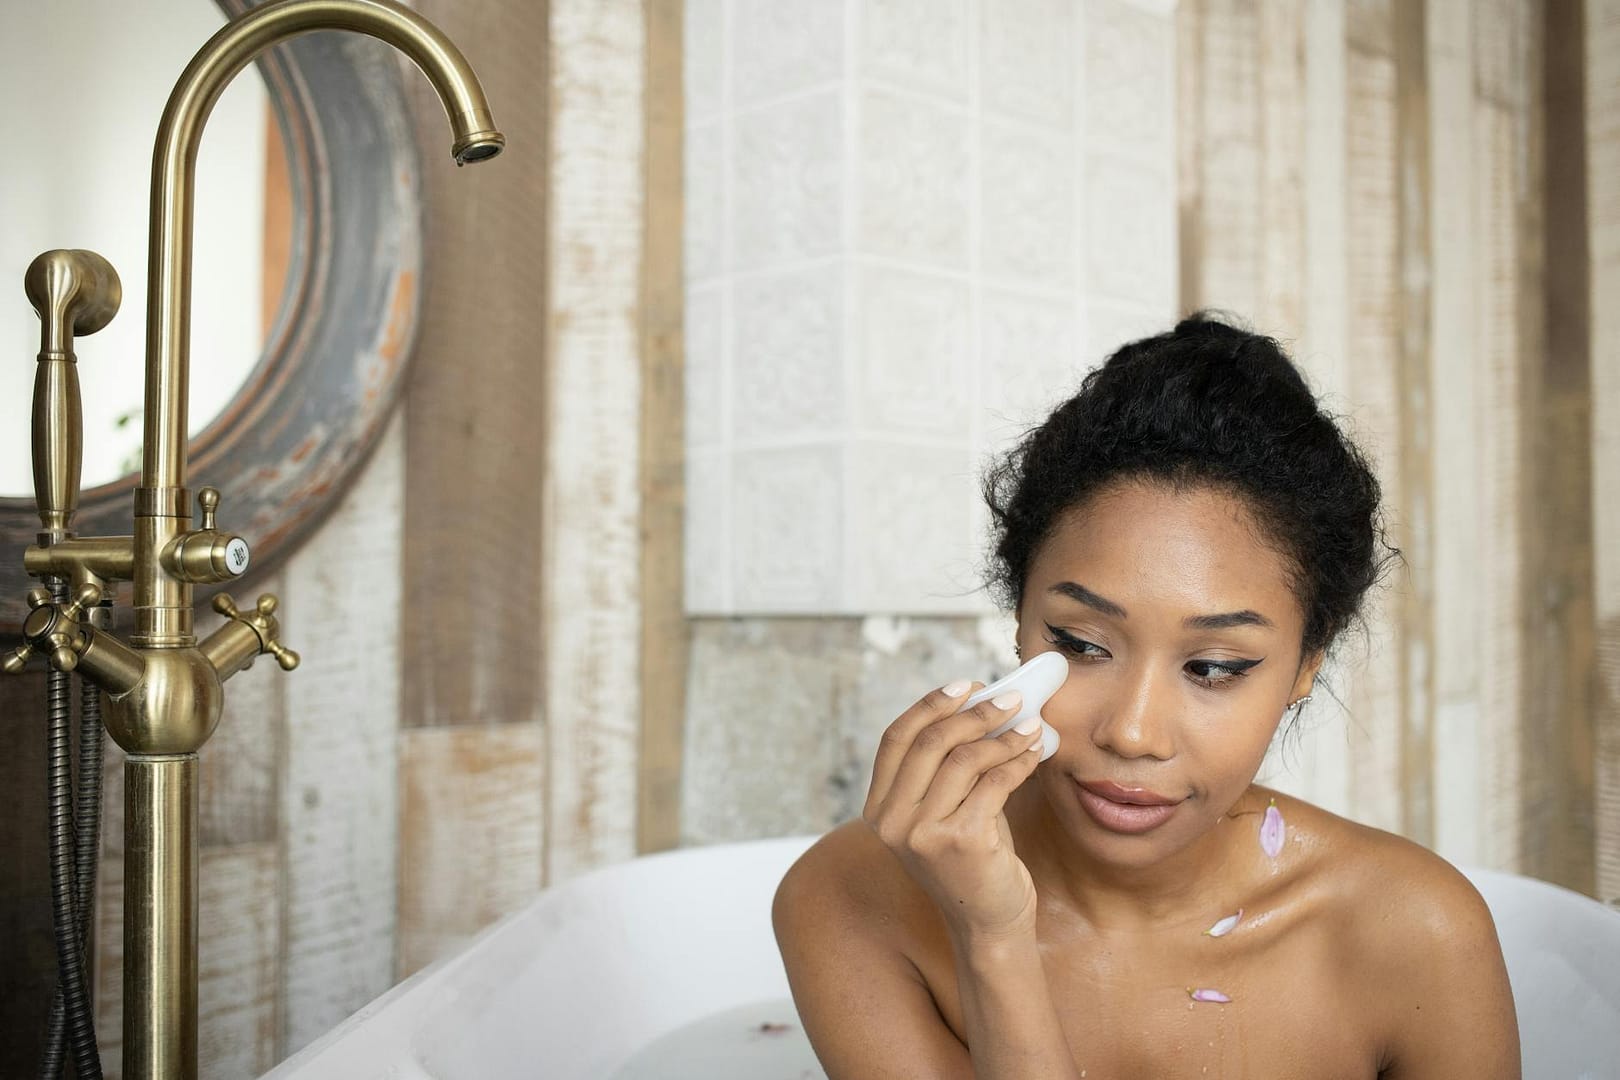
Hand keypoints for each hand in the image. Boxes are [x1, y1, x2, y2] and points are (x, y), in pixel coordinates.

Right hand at [861, 680, 1045, 941]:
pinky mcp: (961, 842)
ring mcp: (923, 833)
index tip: (965, 685)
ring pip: (965, 759)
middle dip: (975, 713)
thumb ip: (949, 766)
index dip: (929, 705)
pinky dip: (1019, 761)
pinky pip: (995, 782)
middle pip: (930, 742)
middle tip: (1011, 698)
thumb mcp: (946, 809)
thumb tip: (984, 704)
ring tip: (1031, 726)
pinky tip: (1035, 753)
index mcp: (879, 809)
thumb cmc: (973, 859)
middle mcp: (892, 821)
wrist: (989, 923)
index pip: (896, 739)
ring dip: (1004, 736)